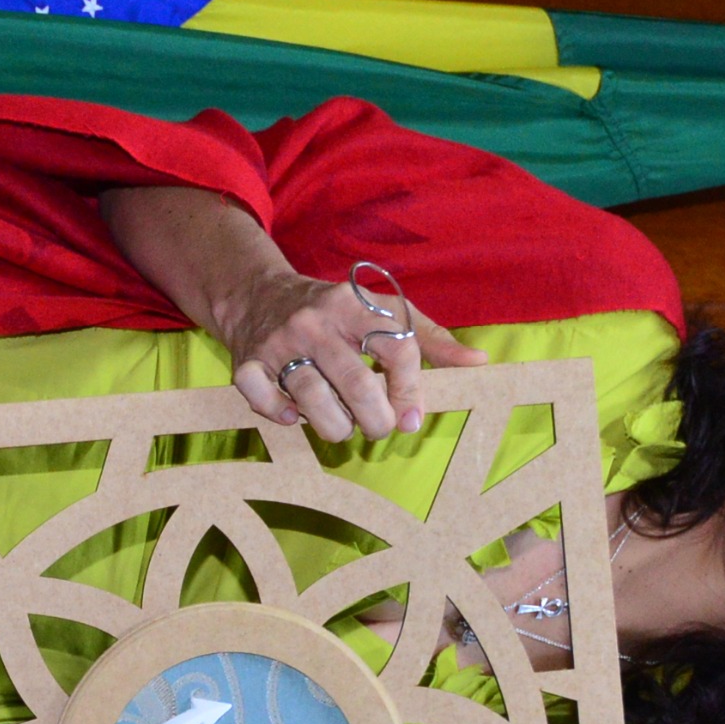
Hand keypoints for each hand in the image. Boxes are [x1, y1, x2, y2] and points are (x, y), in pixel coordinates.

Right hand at [219, 264, 486, 442]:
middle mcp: (317, 321)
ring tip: (343, 427)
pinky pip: (263, 400)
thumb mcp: (383, 310)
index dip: (411, 390)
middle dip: (376, 421)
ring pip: (313, 400)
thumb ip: (429, 338)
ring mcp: (279, 342)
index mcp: (355, 304)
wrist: (258, 294)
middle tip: (379, 429)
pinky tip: (295, 416)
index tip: (412, 416)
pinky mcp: (247, 362)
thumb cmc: (335, 310)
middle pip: (357, 384)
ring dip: (335, 427)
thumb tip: (477, 363)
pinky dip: (282, 416)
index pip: (398, 349)